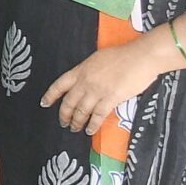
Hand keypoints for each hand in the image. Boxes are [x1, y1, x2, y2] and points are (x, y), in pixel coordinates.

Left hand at [42, 38, 170, 135]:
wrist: (141, 56)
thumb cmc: (123, 55)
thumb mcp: (97, 58)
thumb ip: (88, 70)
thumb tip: (84, 78)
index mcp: (81, 70)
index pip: (59, 85)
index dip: (50, 96)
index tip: (44, 103)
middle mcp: (85, 82)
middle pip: (68, 102)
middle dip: (64, 115)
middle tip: (63, 122)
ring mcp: (97, 91)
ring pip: (81, 111)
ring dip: (77, 122)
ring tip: (75, 128)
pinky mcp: (111, 99)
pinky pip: (98, 116)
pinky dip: (93, 125)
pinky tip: (90, 130)